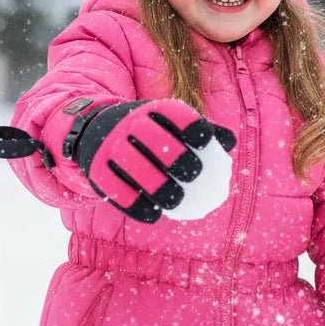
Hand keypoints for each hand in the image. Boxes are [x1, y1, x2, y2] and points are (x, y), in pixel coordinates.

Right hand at [67, 99, 234, 222]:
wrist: (93, 132)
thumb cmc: (145, 132)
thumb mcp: (166, 123)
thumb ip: (198, 131)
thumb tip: (231, 143)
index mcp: (147, 110)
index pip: (172, 112)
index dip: (190, 125)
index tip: (205, 141)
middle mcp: (125, 124)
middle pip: (151, 138)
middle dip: (176, 156)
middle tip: (195, 174)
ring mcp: (108, 146)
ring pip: (133, 167)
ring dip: (157, 187)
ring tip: (177, 202)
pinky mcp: (95, 170)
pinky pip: (116, 190)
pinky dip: (136, 206)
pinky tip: (155, 215)